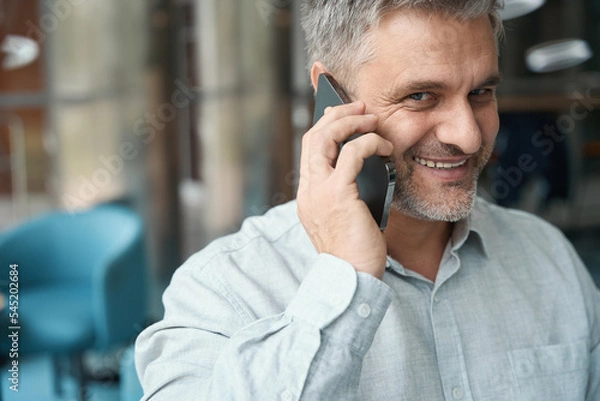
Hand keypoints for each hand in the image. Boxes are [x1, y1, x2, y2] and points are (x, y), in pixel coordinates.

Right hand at [297, 101, 392, 278]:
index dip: (325, 127)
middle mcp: (308, 190)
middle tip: (360, 107)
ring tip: (372, 119)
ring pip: (325, 138)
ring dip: (351, 121)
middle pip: (313, 137)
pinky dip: (370, 143)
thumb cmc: (354, 252)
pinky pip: (352, 154)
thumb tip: (363, 169)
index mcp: (308, 195)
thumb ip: (344, 193)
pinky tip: (386, 148)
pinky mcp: (338, 195)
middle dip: (337, 115)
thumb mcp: (344, 218)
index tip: (343, 116)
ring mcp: (319, 191)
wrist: (351, 279)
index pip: (309, 149)